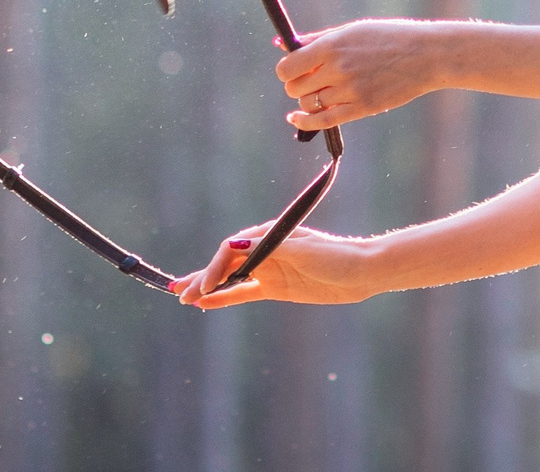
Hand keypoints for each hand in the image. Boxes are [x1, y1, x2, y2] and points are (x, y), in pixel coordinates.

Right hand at [175, 223, 375, 307]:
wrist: (362, 273)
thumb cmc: (334, 256)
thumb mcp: (302, 250)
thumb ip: (268, 248)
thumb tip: (233, 244)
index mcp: (268, 235)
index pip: (231, 249)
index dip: (214, 267)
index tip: (206, 286)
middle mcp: (265, 251)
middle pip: (226, 264)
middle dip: (202, 277)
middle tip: (177, 291)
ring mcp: (270, 270)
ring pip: (231, 279)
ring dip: (209, 288)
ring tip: (184, 298)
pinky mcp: (276, 288)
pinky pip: (245, 293)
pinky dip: (226, 298)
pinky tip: (209, 304)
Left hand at [275, 20, 442, 129]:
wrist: (425, 54)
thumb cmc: (387, 37)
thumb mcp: (351, 30)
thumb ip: (315, 39)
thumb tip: (280, 44)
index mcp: (332, 46)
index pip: (288, 67)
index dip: (286, 70)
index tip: (293, 69)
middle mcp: (338, 69)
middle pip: (295, 88)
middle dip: (296, 85)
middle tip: (308, 80)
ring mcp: (350, 91)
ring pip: (308, 105)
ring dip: (306, 100)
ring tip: (318, 92)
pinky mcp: (362, 108)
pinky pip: (323, 121)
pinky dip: (304, 121)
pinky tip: (296, 117)